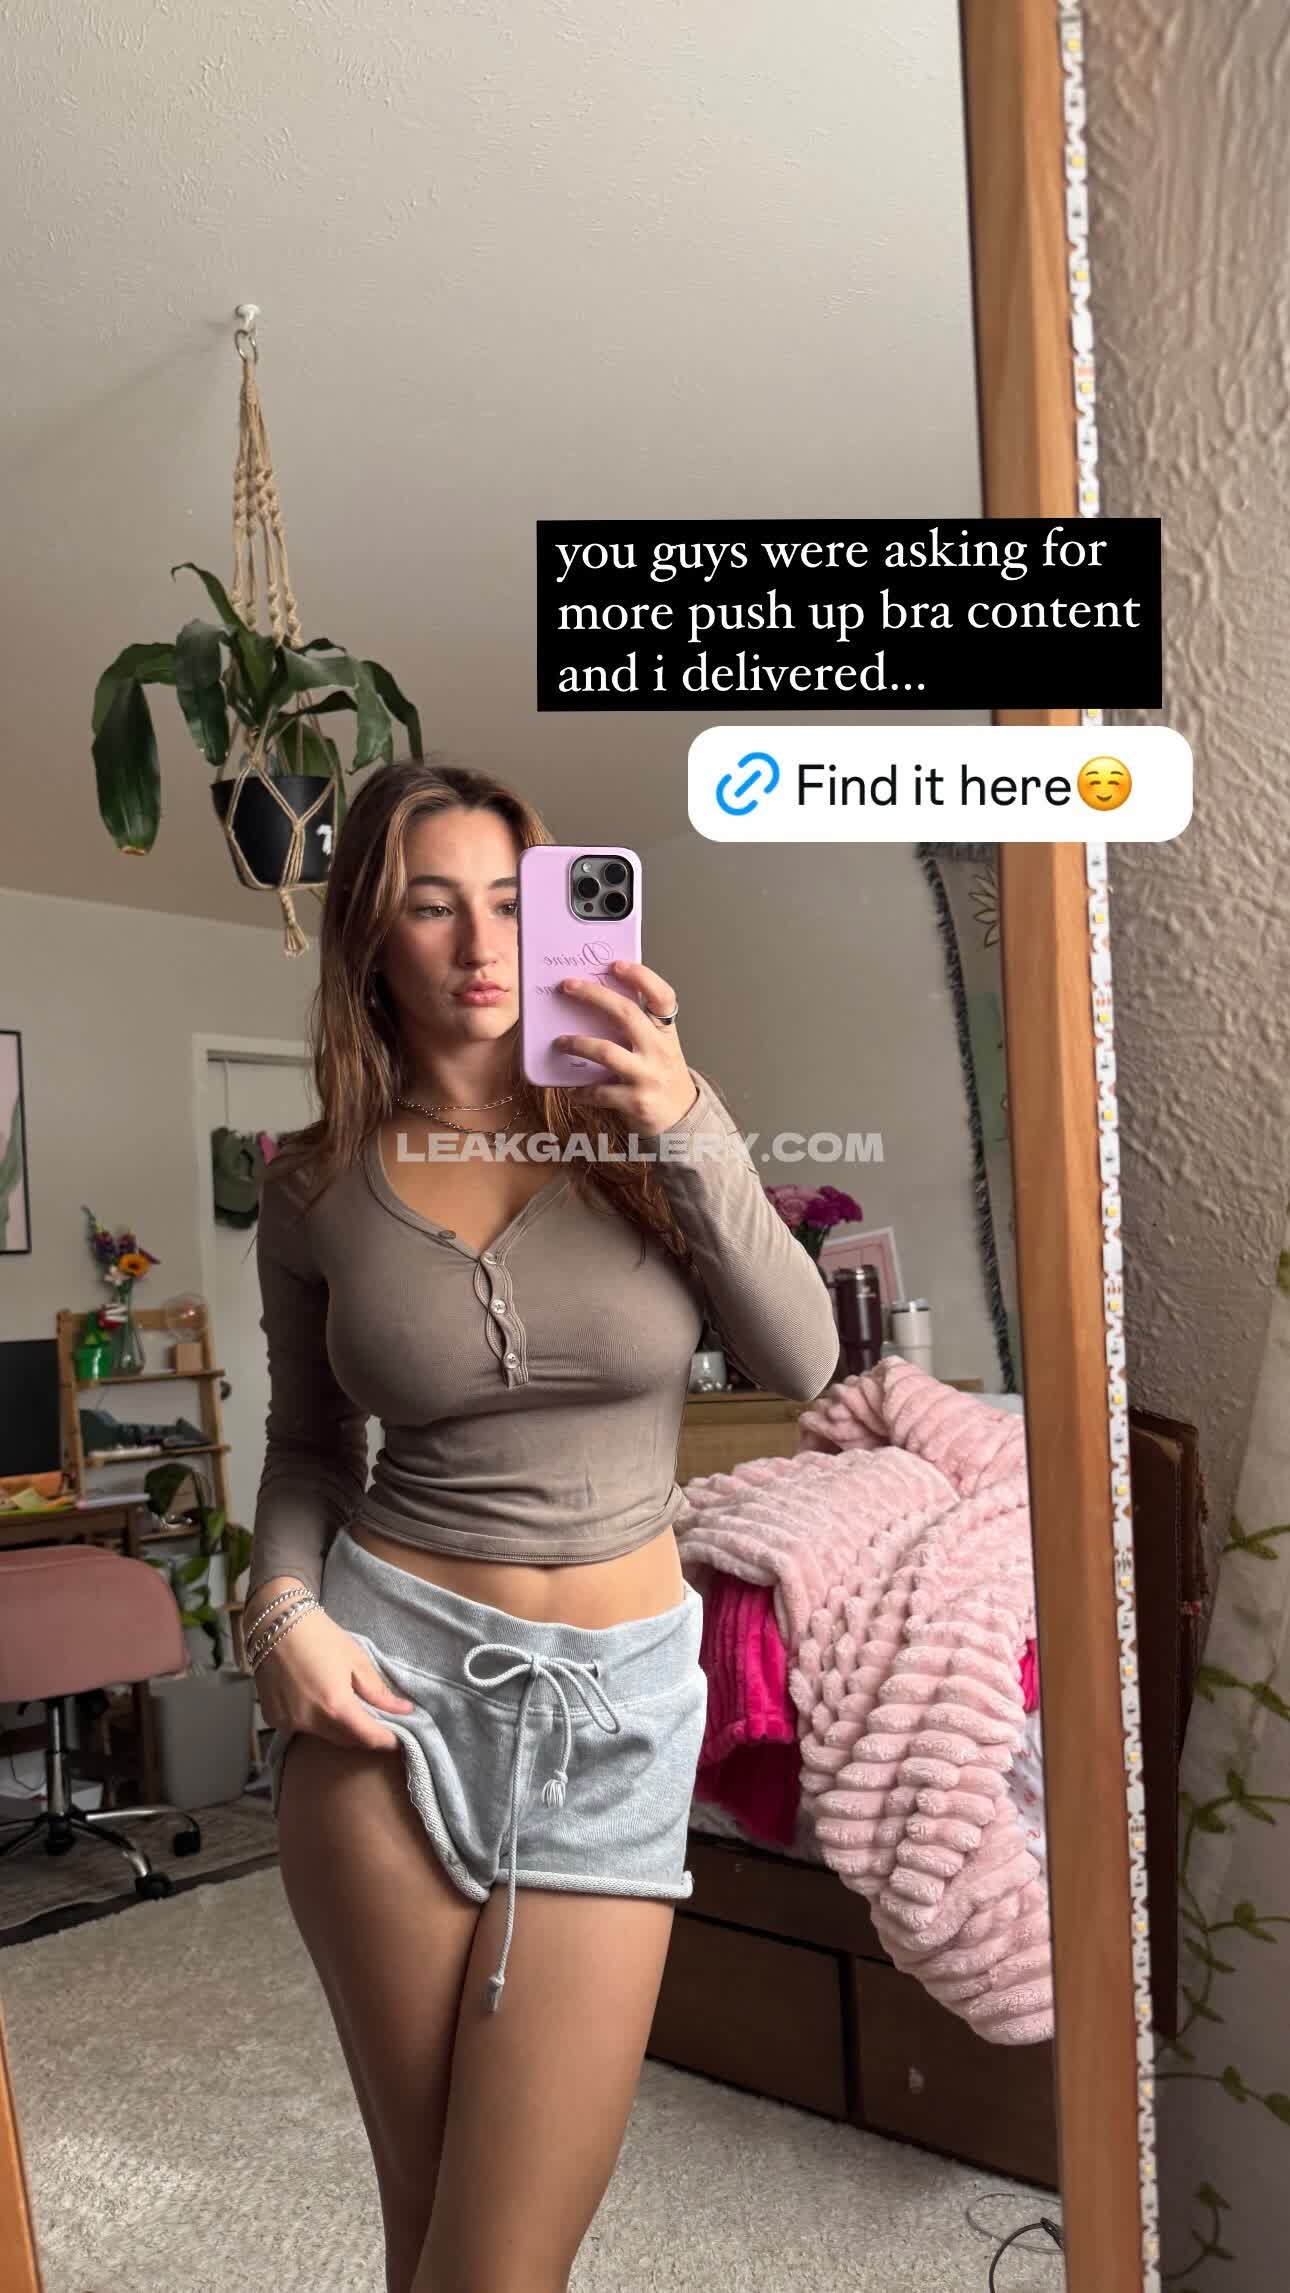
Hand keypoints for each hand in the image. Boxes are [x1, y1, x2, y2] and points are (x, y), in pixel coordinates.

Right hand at [253, 1607, 416, 1752]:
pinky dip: (315, 1721)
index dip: (386, 1741)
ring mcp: (289, 1722)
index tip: (400, 1739)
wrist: (275, 1623)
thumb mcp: (356, 1660)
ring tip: (346, 1706)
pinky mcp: (273, 1719)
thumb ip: (379, 1692)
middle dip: (364, 1734)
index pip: (368, 1738)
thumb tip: (405, 1710)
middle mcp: (311, 1721)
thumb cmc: (320, 1636)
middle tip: (377, 1720)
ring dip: (339, 1728)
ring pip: (324, 1736)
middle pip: (346, 1740)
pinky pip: (302, 1728)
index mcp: (335, 1706)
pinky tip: (317, 1701)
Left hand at [553, 959, 698, 1132]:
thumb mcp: (659, 1046)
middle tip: (567, 986)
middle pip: (626, 1014)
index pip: (662, 996)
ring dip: (577, 1043)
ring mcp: (648, 1076)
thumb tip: (594, 1002)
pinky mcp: (635, 1101)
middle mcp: (659, 1050)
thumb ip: (637, 1027)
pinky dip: (579, 1090)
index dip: (641, 977)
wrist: (682, 1118)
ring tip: (559, 1041)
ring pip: (607, 1052)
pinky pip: (598, 1091)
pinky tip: (570, 1089)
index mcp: (665, 1032)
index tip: (615, 964)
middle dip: (593, 996)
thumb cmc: (661, 1075)